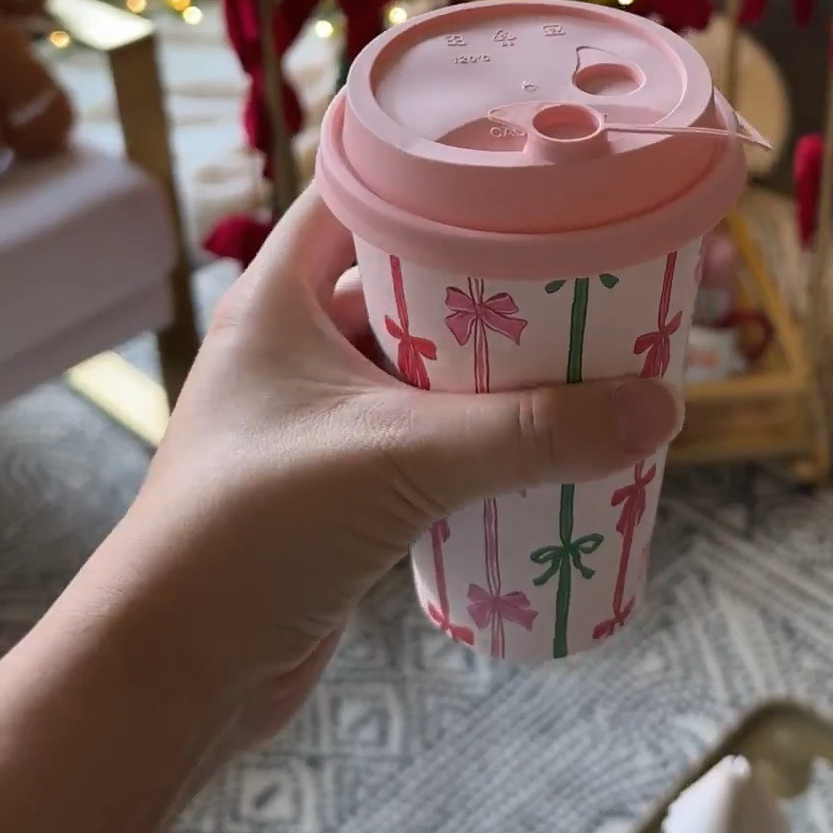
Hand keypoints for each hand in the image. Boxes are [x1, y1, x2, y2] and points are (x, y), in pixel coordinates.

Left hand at [97, 187, 683, 745]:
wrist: (173, 671)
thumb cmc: (250, 534)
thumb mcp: (399, 460)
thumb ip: (528, 434)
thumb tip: (658, 408)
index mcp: (278, 296)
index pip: (361, 188)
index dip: (439, 166)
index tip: (528, 160)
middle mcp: (293, 344)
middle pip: (409, 277)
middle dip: (494, 274)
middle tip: (586, 262)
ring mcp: (316, 417)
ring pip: (423, 364)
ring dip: (494, 364)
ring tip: (590, 346)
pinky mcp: (339, 484)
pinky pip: (425, 434)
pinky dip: (479, 433)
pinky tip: (549, 438)